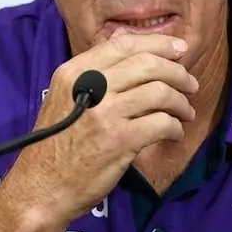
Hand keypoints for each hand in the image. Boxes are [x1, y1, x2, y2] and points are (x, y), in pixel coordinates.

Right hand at [9, 32, 197, 225]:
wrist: (41, 188)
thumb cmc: (54, 146)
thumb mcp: (64, 98)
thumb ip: (94, 75)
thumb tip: (128, 48)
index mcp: (74, 72)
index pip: (124, 45)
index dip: (158, 43)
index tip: (180, 50)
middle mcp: (90, 86)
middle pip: (147, 64)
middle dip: (177, 72)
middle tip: (190, 84)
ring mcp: (105, 113)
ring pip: (160, 92)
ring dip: (181, 101)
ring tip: (185, 112)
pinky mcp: (119, 140)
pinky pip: (161, 123)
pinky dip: (175, 127)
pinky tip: (174, 133)